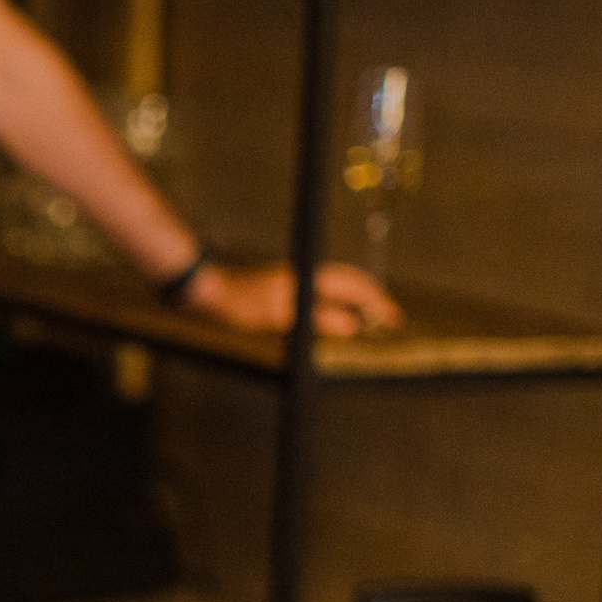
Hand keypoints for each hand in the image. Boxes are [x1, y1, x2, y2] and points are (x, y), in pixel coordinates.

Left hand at [184, 260, 403, 337]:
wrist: (209, 291)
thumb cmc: (239, 303)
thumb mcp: (280, 316)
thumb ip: (317, 319)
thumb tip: (353, 326)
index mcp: (311, 279)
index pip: (356, 288)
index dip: (378, 303)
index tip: (393, 320)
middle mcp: (308, 275)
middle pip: (353, 283)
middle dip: (374, 300)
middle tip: (390, 320)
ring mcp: (299, 280)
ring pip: (340, 287)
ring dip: (359, 301)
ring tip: (371, 320)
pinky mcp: (288, 288)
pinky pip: (324, 293)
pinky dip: (339, 304)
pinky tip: (338, 317)